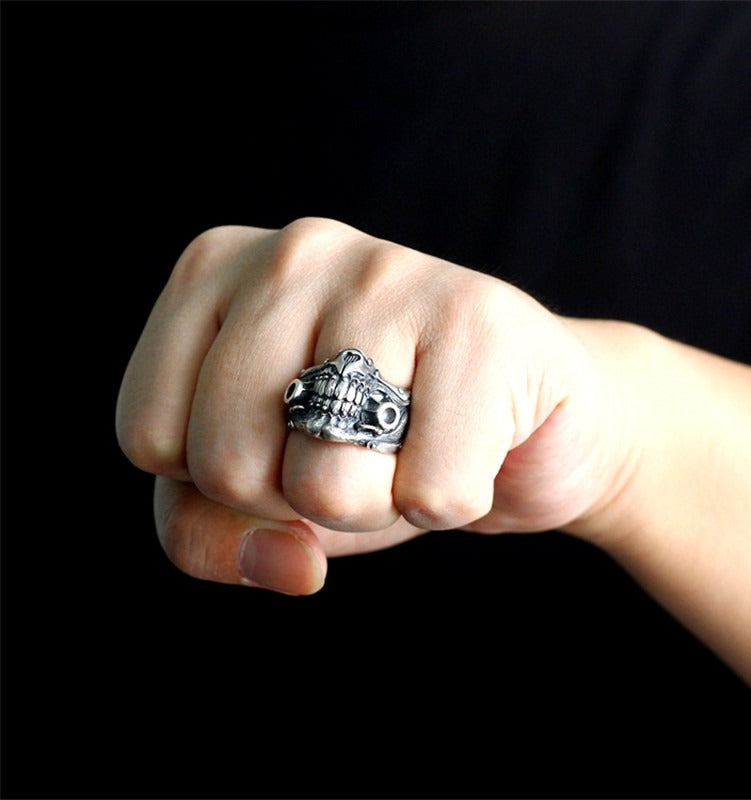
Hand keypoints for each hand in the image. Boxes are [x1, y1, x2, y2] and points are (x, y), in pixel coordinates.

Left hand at [116, 218, 634, 593]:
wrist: (528, 420)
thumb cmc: (381, 445)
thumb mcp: (264, 489)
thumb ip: (210, 533)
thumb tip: (287, 561)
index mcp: (213, 272)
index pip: (148, 437)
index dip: (223, 484)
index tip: (287, 444)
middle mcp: (294, 251)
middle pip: (227, 465)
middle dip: (300, 499)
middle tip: (360, 450)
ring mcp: (389, 274)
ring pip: (325, 485)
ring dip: (379, 504)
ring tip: (415, 442)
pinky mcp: (481, 319)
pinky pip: (431, 494)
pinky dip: (454, 502)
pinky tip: (473, 440)